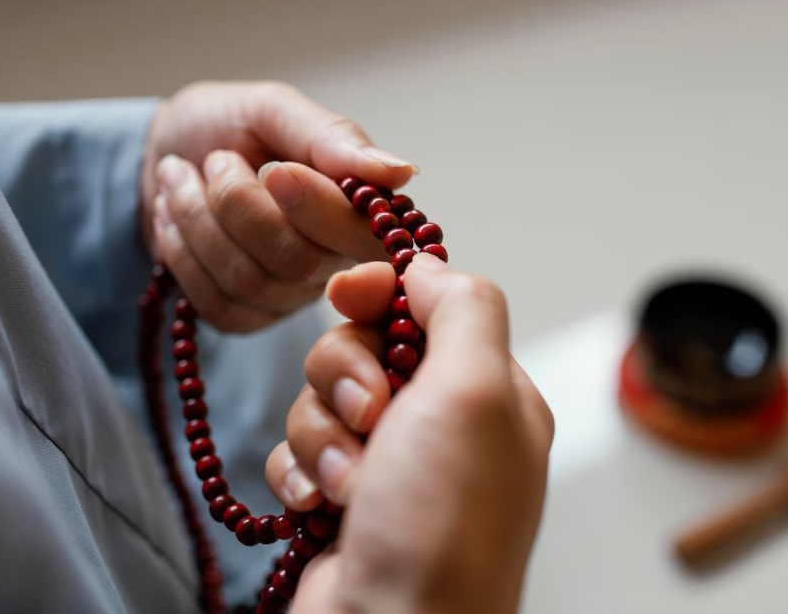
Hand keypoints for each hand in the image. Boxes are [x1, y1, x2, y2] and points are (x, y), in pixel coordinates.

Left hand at [141, 81, 418, 331]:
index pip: (363, 235)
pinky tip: (172, 218)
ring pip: (249, 282)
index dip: (319, 212)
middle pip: (298, 261)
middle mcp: (335, 261)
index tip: (275, 171)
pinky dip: (181, 252)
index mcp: (357, 208)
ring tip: (180, 177)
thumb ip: (333, 137)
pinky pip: (217, 306)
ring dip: (197, 219)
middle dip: (237, 204)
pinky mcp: (245, 316)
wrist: (163, 152)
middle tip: (215, 160)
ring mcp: (290, 295)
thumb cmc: (228, 125)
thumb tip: (402, 171)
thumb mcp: (273, 109)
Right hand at [265, 255, 554, 613]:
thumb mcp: (478, 392)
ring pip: (322, 396)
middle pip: (363, 344)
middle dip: (346, 375)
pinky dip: (303, 474)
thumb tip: (426, 268)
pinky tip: (322, 508)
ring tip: (349, 485)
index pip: (427, 304)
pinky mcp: (341, 497)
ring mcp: (390, 462)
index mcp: (488, 390)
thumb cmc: (443, 518)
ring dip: (323, 434)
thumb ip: (464, 310)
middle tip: (368, 418)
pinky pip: (299, 449)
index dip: (381, 291)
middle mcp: (441, 422)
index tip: (346, 295)